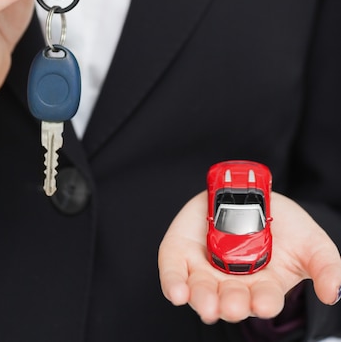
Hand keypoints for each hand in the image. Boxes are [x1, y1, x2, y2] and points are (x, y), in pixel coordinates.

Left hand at [159, 191, 340, 323]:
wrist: (249, 192)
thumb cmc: (282, 223)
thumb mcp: (311, 241)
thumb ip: (325, 266)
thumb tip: (333, 292)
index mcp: (263, 286)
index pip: (263, 300)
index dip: (263, 303)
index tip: (264, 302)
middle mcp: (232, 283)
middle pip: (229, 301)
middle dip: (231, 305)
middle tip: (232, 305)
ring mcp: (205, 269)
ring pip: (200, 292)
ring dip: (202, 300)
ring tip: (207, 304)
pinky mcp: (181, 253)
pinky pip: (173, 271)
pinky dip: (173, 283)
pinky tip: (177, 292)